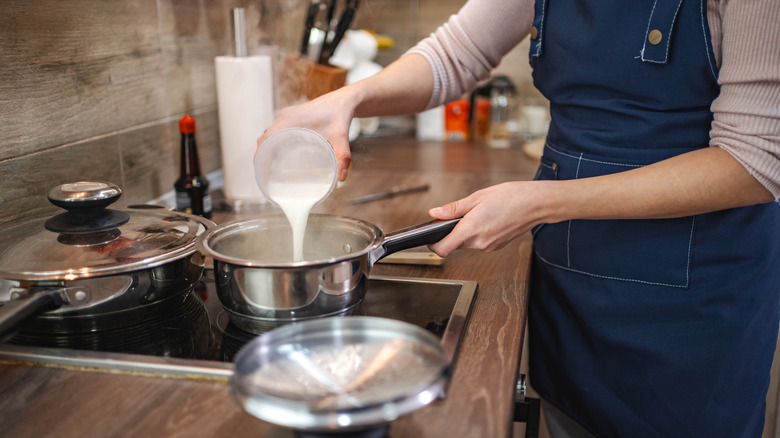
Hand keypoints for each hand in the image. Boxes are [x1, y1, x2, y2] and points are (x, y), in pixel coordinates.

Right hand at [256, 91, 355, 180]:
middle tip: (265, 174)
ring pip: (269, 134)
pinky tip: (279, 155)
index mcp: (290, 121)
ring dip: (266, 149)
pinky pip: (276, 130)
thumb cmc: (340, 116)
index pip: (266, 139)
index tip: (259, 170)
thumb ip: (342, 157)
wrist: (344, 100)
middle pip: (264, 138)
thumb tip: (342, 178)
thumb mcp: (341, 138)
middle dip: (261, 156)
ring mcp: (287, 116)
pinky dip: (273, 142)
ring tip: (269, 167)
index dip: (259, 155)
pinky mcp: (291, 116)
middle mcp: (285, 117)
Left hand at [427, 181, 550, 256]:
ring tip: (476, 214)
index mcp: (471, 230)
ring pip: (467, 243)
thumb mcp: (477, 197)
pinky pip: (479, 242)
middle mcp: (479, 243)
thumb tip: (434, 213)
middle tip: (457, 215)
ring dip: (465, 232)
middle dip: (451, 232)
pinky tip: (486, 219)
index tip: (430, 237)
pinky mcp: (496, 246)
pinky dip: (477, 233)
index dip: (432, 244)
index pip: (442, 249)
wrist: (536, 204)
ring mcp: (488, 246)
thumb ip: (453, 208)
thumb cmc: (511, 197)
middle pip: (454, 245)